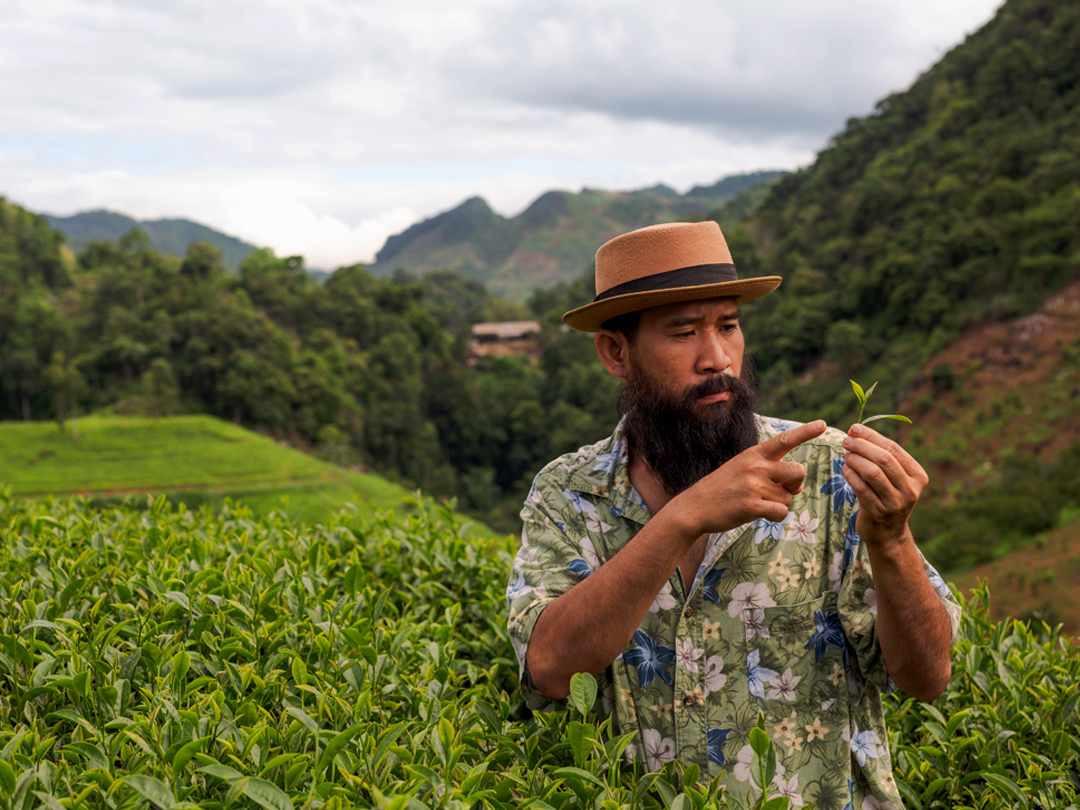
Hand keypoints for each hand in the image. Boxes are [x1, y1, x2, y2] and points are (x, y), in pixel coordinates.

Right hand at [677, 420, 826, 534]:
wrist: (694, 506)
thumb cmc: (721, 489)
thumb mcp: (741, 470)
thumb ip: (769, 473)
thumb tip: (795, 489)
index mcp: (754, 454)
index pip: (784, 440)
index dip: (805, 432)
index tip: (823, 423)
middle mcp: (756, 466)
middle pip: (798, 471)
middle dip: (795, 485)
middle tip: (780, 491)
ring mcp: (754, 485)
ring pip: (788, 497)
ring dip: (778, 504)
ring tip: (755, 502)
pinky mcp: (752, 505)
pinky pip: (781, 512)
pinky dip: (775, 517)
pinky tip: (757, 513)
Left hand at [842, 423, 928, 546]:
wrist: (888, 534)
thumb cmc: (887, 497)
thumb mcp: (895, 479)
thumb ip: (883, 458)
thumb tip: (857, 431)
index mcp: (918, 476)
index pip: (894, 449)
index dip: (872, 436)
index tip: (854, 428)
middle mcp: (910, 489)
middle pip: (884, 459)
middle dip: (862, 446)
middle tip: (846, 440)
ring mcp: (895, 502)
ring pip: (873, 472)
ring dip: (855, 459)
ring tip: (845, 454)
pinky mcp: (878, 512)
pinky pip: (861, 488)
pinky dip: (851, 475)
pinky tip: (845, 469)